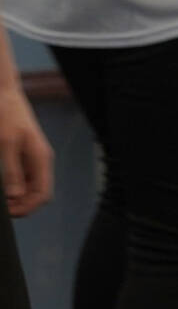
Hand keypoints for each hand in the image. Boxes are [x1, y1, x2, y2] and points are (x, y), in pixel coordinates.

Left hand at [1, 85, 55, 216]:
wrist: (3, 95)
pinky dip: (11, 187)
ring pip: (28, 188)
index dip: (27, 208)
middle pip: (37, 194)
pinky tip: (2, 187)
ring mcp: (30, 159)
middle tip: (2, 208)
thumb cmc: (6, 115)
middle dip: (20, 205)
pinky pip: (20, 179)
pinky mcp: (20, 155)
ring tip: (1, 200)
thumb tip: (15, 196)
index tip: (7, 213)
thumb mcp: (6, 144)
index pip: (42, 194)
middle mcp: (38, 161)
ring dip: (15, 198)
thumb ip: (12, 171)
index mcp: (40, 159)